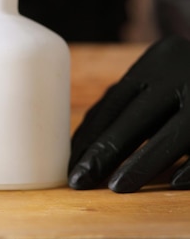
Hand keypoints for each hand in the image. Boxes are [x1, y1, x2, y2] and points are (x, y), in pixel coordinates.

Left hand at [69, 35, 189, 192]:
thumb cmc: (189, 78)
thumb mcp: (162, 76)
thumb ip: (132, 100)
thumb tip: (84, 143)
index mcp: (157, 61)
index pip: (114, 102)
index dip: (90, 134)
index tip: (70, 164)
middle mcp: (182, 71)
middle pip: (136, 118)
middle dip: (104, 153)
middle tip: (78, 181)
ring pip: (173, 135)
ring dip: (142, 164)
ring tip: (116, 187)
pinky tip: (172, 182)